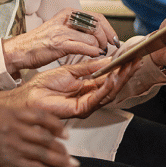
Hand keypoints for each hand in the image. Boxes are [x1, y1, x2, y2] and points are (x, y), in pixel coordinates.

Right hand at [0, 105, 78, 166]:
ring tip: (70, 166)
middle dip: (61, 147)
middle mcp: (9, 126)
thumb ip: (3, 119)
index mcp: (4, 111)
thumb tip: (21, 127)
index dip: (55, 124)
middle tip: (70, 154)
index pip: (39, 115)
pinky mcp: (4, 164)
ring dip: (59, 161)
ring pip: (42, 153)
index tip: (64, 132)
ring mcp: (8, 145)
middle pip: (44, 136)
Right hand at [2, 7, 120, 71]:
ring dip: (100, 48)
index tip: (114, 40)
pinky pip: (83, 47)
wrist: (21, 50)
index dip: (109, 29)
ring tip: (98, 54)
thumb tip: (100, 35)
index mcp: (67, 13)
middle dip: (106, 39)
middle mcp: (65, 19)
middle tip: (107, 49)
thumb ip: (78, 29)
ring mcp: (62, 30)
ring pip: (92, 38)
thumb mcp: (61, 29)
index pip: (97, 17)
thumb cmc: (42, 43)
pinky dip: (92, 53)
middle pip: (97, 26)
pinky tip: (93, 56)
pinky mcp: (58, 43)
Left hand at [8, 59, 140, 118]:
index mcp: (88, 87)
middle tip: (135, 60)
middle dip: (125, 72)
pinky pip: (97, 98)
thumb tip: (107, 60)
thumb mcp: (70, 70)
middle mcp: (90, 96)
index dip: (120, 67)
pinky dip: (106, 87)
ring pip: (109, 92)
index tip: (130, 56)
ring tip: (127, 67)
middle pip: (113, 85)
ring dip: (120, 79)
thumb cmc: (45, 85)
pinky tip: (112, 77)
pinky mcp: (81, 110)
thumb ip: (89, 67)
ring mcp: (87, 104)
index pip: (109, 77)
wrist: (30, 95)